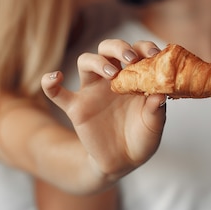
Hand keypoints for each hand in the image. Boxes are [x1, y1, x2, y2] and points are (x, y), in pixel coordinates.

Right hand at [41, 39, 165, 180]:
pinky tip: (55, 77)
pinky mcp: (76, 108)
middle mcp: (111, 78)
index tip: (154, 55)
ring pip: (85, 61)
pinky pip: (56, 93)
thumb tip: (160, 93)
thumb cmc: (142, 138)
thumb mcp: (154, 125)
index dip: (144, 47)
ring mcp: (92, 91)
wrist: (123, 162)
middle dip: (119, 48)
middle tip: (131, 59)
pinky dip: (50, 83)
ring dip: (97, 61)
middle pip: (107, 49)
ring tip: (112, 75)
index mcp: (133, 77)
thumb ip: (156, 109)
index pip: (136, 51)